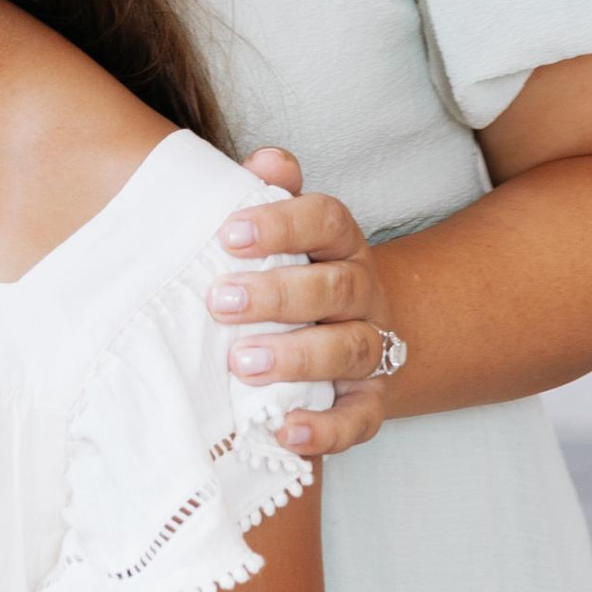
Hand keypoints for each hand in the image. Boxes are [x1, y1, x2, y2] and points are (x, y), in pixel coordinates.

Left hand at [209, 147, 395, 456]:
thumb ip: (268, 197)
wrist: (338, 336)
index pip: (327, 220)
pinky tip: (283, 430)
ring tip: (241, 363)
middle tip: (219, 302)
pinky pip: (360, 419)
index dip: (283, 224)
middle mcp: (365, 293)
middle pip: (337, 287)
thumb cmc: (286, 274)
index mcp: (340, 245)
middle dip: (278, 294)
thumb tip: (265, 161)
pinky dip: (325, 429)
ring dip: (297, 356)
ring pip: (350, 349)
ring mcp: (372, 349)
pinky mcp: (370, 403)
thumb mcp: (275, 234)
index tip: (229, 235)